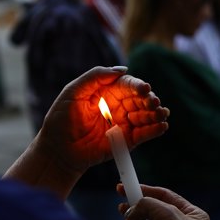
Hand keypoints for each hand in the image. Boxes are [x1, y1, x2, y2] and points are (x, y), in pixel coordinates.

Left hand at [38, 66, 168, 172]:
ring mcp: (124, 124)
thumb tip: (123, 69)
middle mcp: (119, 106)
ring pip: (146, 116)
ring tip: (161, 114)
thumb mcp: (74, 92)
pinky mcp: (126, 141)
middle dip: (150, 100)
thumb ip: (95, 77)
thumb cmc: (60, 119)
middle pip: (141, 100)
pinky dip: (154, 130)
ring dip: (156, 114)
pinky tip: (162, 126)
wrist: (57, 149)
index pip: (128, 85)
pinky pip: (143, 134)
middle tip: (154, 103)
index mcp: (108, 92)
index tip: (144, 89)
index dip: (138, 86)